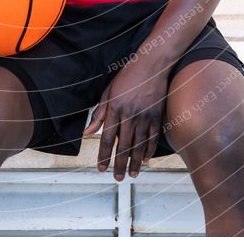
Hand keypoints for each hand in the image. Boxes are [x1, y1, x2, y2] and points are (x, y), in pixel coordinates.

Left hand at [82, 59, 169, 180]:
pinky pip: (153, 138)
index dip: (103, 156)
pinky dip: (149, 151)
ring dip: (135, 162)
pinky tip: (146, 160)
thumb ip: (98, 114)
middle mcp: (130, 115)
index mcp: (115, 109)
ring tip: (132, 174)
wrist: (151, 65)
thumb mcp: (108, 92)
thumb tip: (86, 132)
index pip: (107, 139)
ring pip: (139, 145)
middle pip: (124, 146)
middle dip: (120, 165)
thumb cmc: (127, 77)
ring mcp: (145, 116)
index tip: (101, 168)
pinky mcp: (157, 116)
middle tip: (117, 178)